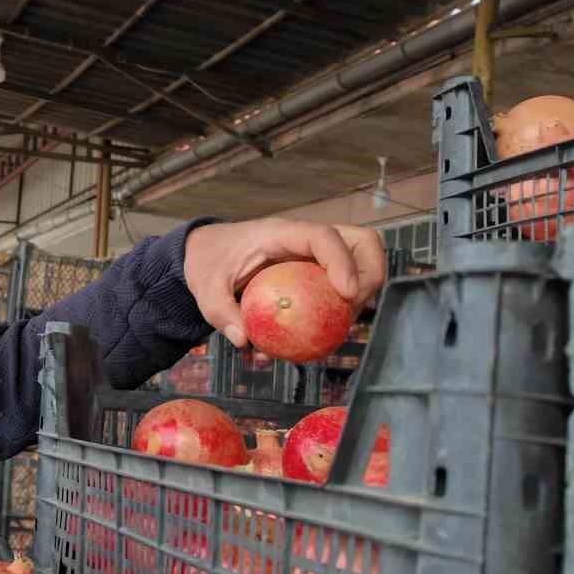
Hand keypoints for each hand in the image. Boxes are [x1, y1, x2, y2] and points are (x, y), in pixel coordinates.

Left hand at [183, 218, 386, 348]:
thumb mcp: (204, 289)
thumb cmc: (208, 263)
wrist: (207, 252)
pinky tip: (324, 333)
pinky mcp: (318, 270)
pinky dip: (344, 306)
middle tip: (349, 310)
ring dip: (362, 293)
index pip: (323, 236)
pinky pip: (345, 283)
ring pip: (362, 261)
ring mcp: (316, 253)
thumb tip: (244, 340)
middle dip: (369, 276)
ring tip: (336, 326)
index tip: (346, 295)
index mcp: (280, 233)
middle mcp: (306, 239)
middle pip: (362, 242)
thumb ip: (221, 313)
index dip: (342, 262)